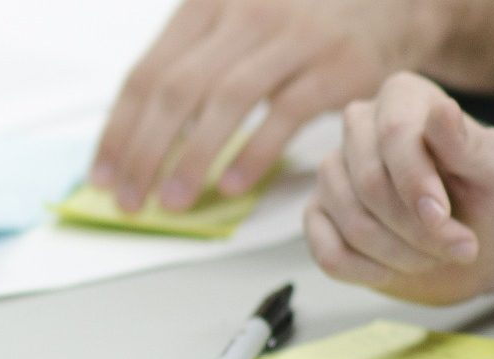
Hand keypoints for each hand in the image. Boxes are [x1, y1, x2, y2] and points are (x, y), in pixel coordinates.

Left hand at [92, 0, 451, 212]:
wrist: (389, 4)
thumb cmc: (294, 25)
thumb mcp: (233, 22)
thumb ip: (187, 65)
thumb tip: (129, 137)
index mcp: (205, 6)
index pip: (146, 74)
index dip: (119, 130)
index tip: (103, 177)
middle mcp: (245, 13)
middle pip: (177, 91)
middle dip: (145, 153)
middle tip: (129, 201)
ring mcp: (293, 38)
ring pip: (226, 103)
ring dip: (192, 160)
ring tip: (171, 203)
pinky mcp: (336, 66)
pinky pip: (285, 115)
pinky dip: (254, 154)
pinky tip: (232, 187)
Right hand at [305, 73, 493, 305]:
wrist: (484, 242)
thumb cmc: (493, 197)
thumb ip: (470, 144)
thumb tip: (441, 111)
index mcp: (403, 98)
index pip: (393, 133)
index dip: (416, 180)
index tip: (443, 216)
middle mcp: (359, 126)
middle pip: (368, 181)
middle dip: (417, 227)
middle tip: (461, 248)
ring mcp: (332, 172)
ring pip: (351, 221)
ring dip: (401, 253)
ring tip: (436, 256)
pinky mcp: (318, 214)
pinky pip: (328, 252)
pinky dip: (368, 271)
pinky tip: (398, 268)